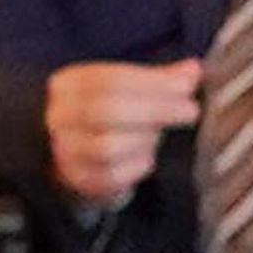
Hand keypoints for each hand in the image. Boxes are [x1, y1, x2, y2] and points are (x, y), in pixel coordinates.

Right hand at [44, 58, 201, 203]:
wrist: (72, 152)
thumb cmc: (106, 113)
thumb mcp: (125, 87)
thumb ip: (159, 78)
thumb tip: (192, 70)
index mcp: (69, 84)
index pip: (111, 78)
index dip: (153, 82)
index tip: (187, 86)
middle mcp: (59, 117)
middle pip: (107, 110)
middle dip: (157, 109)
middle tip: (191, 111)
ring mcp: (64, 151)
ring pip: (108, 147)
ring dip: (145, 138)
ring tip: (159, 134)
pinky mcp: (77, 181)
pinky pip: (112, 177)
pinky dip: (138, 165)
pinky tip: (147, 156)